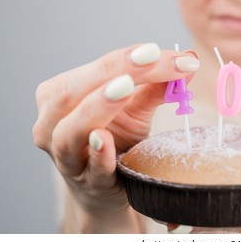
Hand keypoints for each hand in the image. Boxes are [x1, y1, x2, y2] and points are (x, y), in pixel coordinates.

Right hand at [33, 43, 198, 231]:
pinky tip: (105, 139)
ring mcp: (65, 156)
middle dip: (117, 70)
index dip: (132, 57)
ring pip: (69, 129)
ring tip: (125, 86)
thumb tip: (188, 59)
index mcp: (60, 95)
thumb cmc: (116, 141)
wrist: (106, 188)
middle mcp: (52, 123)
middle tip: (152, 57)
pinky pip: (89, 168)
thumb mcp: (135, 110)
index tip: (173, 53)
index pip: (97, 68)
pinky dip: (97, 153)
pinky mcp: (86, 184)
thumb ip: (157, 86)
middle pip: (75, 91)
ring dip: (99, 105)